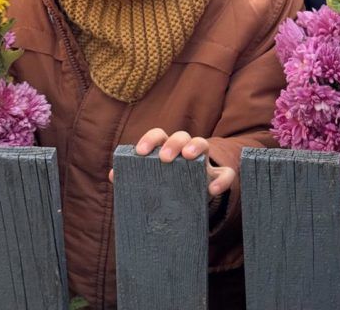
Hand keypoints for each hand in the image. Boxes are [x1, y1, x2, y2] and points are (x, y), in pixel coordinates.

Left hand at [109, 128, 235, 197]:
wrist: (188, 203)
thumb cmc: (165, 187)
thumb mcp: (150, 182)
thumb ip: (133, 176)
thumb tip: (113, 175)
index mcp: (166, 149)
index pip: (158, 135)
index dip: (149, 140)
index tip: (140, 152)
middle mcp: (185, 150)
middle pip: (181, 135)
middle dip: (173, 142)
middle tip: (164, 158)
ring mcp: (203, 163)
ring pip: (204, 143)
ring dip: (196, 146)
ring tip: (188, 156)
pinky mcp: (217, 177)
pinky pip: (225, 174)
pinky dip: (221, 180)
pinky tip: (211, 190)